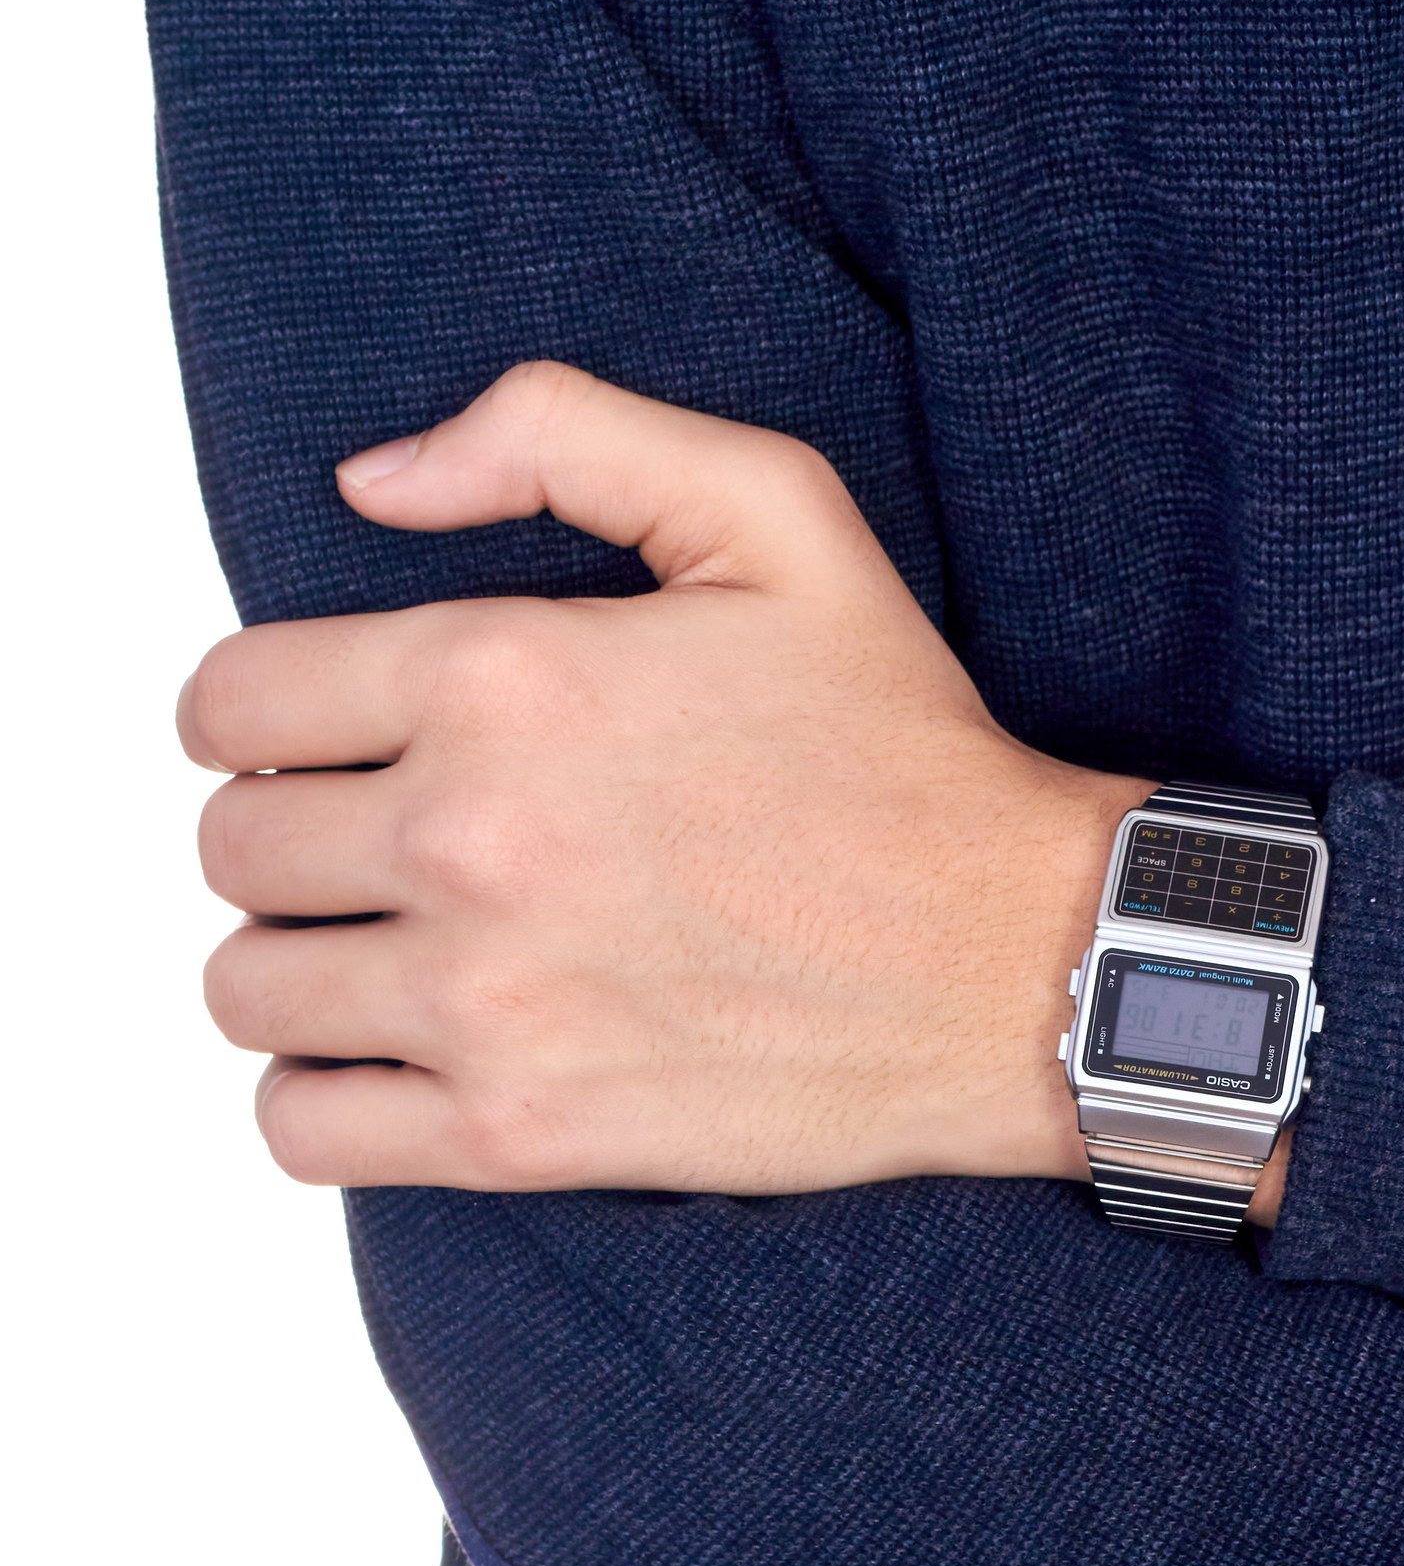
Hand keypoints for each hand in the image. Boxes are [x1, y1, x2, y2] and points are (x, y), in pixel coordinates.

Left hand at [181, 361, 1148, 1193]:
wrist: (1010, 962)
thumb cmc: (900, 747)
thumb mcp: (774, 512)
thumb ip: (559, 432)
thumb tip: (370, 479)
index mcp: (501, 675)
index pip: (230, 700)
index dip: (256, 713)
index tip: (316, 739)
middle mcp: (469, 837)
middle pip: (231, 844)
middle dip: (281, 832)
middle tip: (369, 843)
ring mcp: (488, 1000)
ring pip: (243, 988)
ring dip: (290, 961)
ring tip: (376, 948)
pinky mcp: (518, 1133)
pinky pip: (301, 1129)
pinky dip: (314, 1096)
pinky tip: (387, 1055)